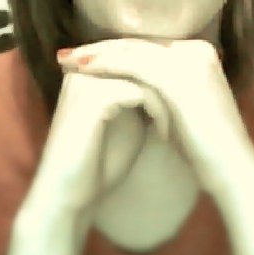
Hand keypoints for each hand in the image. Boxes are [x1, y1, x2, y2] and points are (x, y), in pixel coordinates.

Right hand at [26, 62, 173, 217]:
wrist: (66, 196)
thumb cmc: (97, 163)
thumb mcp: (127, 123)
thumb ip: (141, 97)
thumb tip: (172, 81)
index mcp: (88, 70)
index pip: (136, 58)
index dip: (162, 80)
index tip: (182, 109)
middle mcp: (84, 68)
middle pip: (139, 61)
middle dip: (166, 86)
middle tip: (187, 114)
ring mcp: (86, 81)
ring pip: (142, 76)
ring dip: (164, 100)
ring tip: (175, 126)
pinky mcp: (91, 98)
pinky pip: (138, 93)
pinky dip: (157, 112)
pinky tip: (163, 134)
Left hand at [56, 38, 253, 190]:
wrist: (230, 169)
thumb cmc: (203, 146)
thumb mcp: (180, 108)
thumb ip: (161, 89)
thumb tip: (132, 86)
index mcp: (198, 53)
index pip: (146, 47)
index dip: (113, 52)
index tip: (83, 59)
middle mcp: (196, 49)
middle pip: (137, 44)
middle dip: (98, 49)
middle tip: (66, 55)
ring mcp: (189, 59)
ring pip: (132, 51)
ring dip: (95, 54)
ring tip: (66, 60)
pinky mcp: (180, 76)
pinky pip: (133, 64)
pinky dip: (105, 64)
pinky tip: (82, 69)